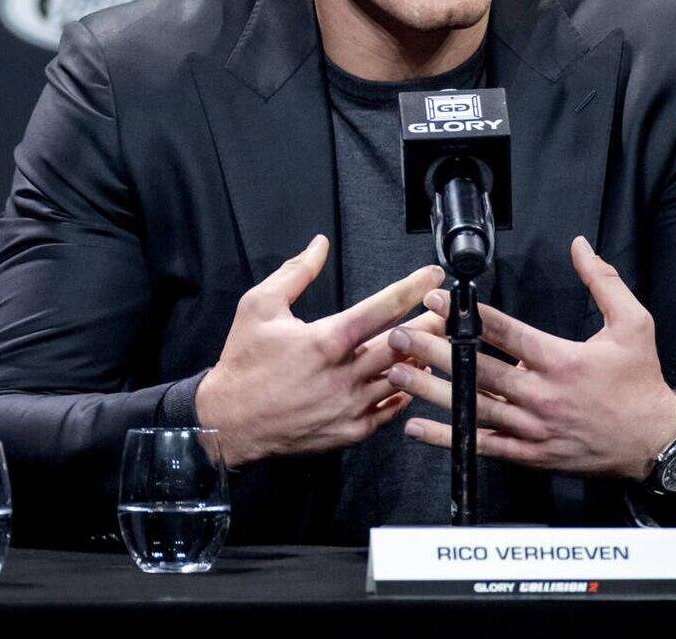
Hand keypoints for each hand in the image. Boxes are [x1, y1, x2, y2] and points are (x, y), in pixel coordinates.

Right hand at [195, 235, 446, 465]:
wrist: (227, 421)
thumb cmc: (243, 361)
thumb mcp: (259, 306)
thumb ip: (295, 272)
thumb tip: (319, 244)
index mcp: (327, 340)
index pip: (383, 308)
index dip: (413, 288)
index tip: (435, 275)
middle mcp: (344, 374)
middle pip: (404, 345)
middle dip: (431, 324)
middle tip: (448, 310)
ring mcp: (349, 406)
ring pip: (402, 379)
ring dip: (422, 359)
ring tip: (437, 342)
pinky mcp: (349, 431)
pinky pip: (389, 411)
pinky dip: (403, 393)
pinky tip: (409, 379)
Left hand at [386, 235, 675, 481]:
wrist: (656, 443)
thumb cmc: (641, 382)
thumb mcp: (634, 323)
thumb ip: (604, 280)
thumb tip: (579, 244)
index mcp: (561, 360)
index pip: (504, 333)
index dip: (467, 316)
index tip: (437, 300)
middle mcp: (541, 396)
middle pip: (478, 371)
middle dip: (433, 351)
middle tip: (399, 336)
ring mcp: (533, 428)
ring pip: (472, 408)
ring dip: (431, 390)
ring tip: (396, 373)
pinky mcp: (530, 454)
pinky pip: (481, 445)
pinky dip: (447, 437)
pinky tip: (416, 427)